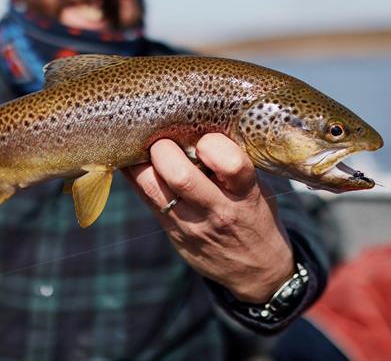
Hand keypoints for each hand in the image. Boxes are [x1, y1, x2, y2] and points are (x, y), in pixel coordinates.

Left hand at [126, 133, 294, 302]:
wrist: (256, 269)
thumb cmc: (255, 213)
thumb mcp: (258, 187)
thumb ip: (234, 159)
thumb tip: (197, 121)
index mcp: (246, 193)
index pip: (231, 164)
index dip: (212, 144)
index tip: (205, 137)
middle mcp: (218, 209)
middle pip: (181, 176)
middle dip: (165, 149)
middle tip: (163, 138)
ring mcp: (191, 224)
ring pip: (152, 188)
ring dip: (141, 161)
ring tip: (141, 144)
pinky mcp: (171, 233)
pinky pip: (144, 198)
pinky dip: (135, 175)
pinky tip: (132, 160)